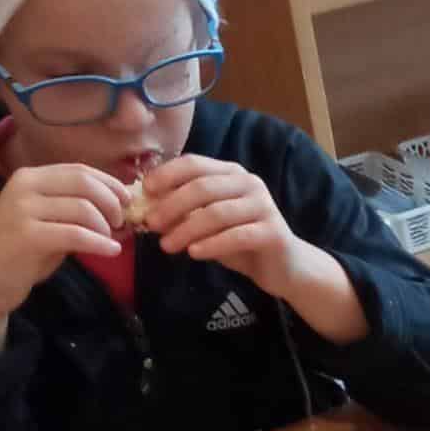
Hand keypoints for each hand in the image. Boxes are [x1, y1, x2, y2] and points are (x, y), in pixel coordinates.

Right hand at [0, 161, 125, 348]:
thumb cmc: (21, 252)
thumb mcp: (48, 222)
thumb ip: (74, 210)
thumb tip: (118, 206)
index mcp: (30, 177)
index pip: (79, 170)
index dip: (110, 184)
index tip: (128, 201)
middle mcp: (25, 186)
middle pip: (84, 183)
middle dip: (112, 203)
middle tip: (122, 223)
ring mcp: (23, 209)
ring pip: (83, 208)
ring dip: (106, 226)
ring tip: (112, 241)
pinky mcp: (28, 235)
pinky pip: (75, 234)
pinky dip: (100, 243)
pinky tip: (112, 251)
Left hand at [140, 153, 300, 296]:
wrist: (284, 267)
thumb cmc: (241, 242)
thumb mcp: (208, 223)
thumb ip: (185, 213)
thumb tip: (147, 210)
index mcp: (231, 174)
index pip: (194, 164)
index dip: (167, 174)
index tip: (145, 191)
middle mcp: (249, 184)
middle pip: (202, 188)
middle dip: (172, 205)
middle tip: (151, 224)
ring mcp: (263, 206)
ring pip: (217, 213)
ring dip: (186, 230)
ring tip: (167, 246)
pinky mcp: (273, 232)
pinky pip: (236, 236)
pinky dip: (211, 244)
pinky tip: (194, 254)